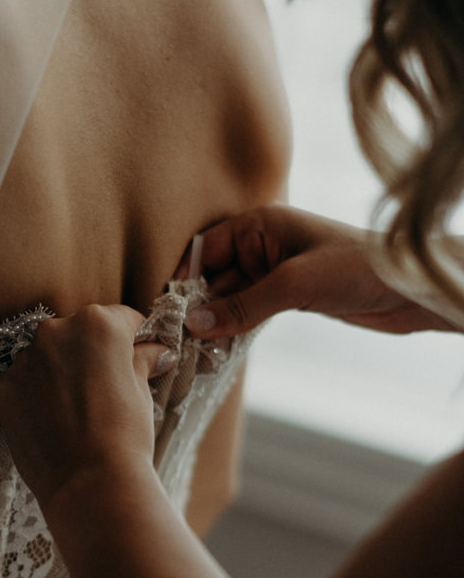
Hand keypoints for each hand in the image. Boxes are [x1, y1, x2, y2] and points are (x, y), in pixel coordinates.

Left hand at [0, 305, 173, 511]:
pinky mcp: (4, 389)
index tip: (136, 357)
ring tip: (77, 410)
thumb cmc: (124, 435)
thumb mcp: (142, 391)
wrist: (90, 482)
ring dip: (60, 373)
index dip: (132, 340)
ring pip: (47, 357)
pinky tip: (53, 421)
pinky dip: (36, 395)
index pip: (120, 319)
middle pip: (78, 334)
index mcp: (97, 324)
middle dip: (91, 355)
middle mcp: (55, 332)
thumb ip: (141, 361)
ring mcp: (25, 360)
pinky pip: (24, 382)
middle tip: (105, 389)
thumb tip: (156, 351)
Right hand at [180, 206, 460, 336]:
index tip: (166, 312)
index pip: (205, 249)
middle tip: (176, 341)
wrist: (411, 289)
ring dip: (215, 323)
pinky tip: (220, 351)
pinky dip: (235, 329)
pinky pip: (249, 312)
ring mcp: (275, 271)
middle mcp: (263, 244)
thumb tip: (194, 324)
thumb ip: (242, 305)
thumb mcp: (295, 285)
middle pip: (212, 276)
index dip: (183, 279)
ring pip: (229, 298)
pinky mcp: (287, 295)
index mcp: (261, 224)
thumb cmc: (360, 268)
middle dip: (196, 307)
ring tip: (194, 353)